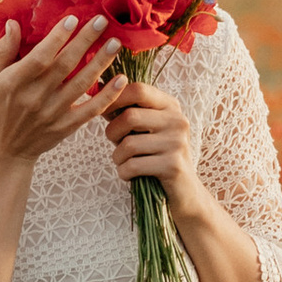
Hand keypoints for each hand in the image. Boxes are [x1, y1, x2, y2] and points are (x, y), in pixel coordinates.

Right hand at [0, 12, 117, 167]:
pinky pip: (91, 110)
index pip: (40, 57)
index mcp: (15, 82)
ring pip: (81, 84)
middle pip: (65, 65)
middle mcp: (35, 97)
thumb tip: (13, 23)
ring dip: (100, 62)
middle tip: (102, 21)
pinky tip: (121, 79)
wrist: (4, 149)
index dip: (57, 38)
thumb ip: (3, 50)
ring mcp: (52, 113)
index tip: (73, 18)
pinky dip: (108, 96)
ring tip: (115, 43)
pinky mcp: (65, 126)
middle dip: (85, 41)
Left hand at [100, 79, 202, 214]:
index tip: (103, 111)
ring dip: (117, 157)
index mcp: (170, 106)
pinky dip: (123, 172)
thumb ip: (126, 111)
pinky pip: (132, 166)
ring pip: (128, 144)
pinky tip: (130, 174)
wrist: (184, 191)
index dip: (114, 98)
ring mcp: (177, 143)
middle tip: (115, 143)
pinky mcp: (173, 166)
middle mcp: (177, 120)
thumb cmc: (156, 156)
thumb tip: (97, 92)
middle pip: (130, 117)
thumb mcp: (146, 129)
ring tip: (124, 162)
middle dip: (113, 132)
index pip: (138, 90)